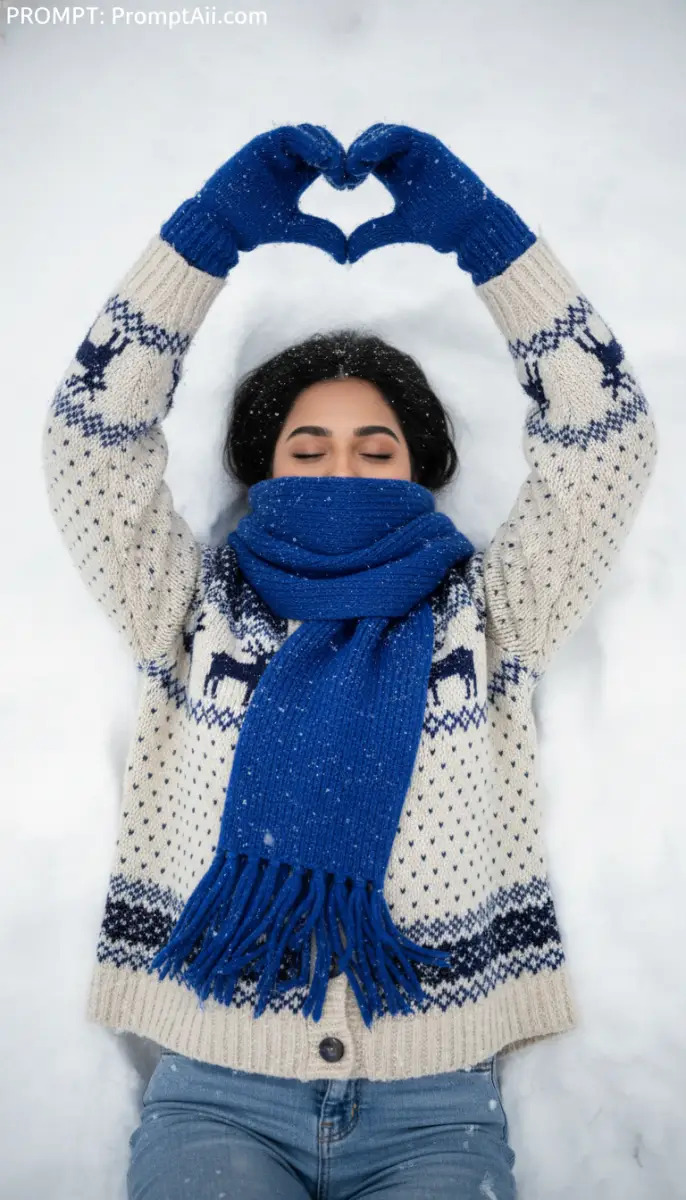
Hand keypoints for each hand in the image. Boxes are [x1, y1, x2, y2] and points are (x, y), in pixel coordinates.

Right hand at [161, 124, 350, 276]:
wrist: (221, 224)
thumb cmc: (253, 226)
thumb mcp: (294, 227)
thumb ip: (321, 234)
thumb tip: (347, 255)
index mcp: (300, 173)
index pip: (329, 160)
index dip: (343, 168)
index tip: (351, 184)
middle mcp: (289, 157)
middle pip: (323, 142)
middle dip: (338, 155)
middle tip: (345, 176)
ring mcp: (276, 149)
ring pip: (309, 134)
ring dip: (325, 147)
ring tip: (334, 168)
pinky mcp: (262, 144)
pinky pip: (289, 134)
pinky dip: (307, 142)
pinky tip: (320, 160)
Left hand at [345, 123, 534, 283]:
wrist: (471, 226)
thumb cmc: (441, 227)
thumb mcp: (397, 228)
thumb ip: (371, 234)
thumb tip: (346, 254)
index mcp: (394, 174)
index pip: (365, 160)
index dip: (350, 168)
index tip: (341, 184)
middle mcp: (404, 157)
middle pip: (370, 142)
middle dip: (354, 155)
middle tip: (343, 175)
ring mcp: (417, 149)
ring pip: (383, 134)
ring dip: (364, 146)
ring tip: (352, 165)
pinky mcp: (429, 146)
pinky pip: (400, 135)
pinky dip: (380, 141)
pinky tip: (365, 158)